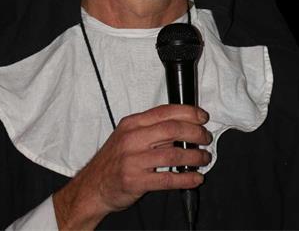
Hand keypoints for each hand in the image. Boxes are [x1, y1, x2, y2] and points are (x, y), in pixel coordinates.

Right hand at [53, 104, 210, 229]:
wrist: (92, 186)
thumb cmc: (113, 160)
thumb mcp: (127, 136)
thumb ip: (151, 129)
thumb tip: (182, 126)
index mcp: (132, 123)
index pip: (165, 111)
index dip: (188, 113)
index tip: (202, 117)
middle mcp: (132, 139)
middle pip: (172, 129)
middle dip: (195, 132)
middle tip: (206, 138)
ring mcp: (133, 160)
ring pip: (173, 153)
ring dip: (194, 156)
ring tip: (204, 158)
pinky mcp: (136, 181)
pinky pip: (167, 179)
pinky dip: (186, 178)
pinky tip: (196, 178)